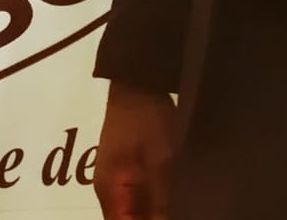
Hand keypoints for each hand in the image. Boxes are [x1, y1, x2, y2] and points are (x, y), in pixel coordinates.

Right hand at [93, 82, 176, 219]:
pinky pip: (134, 200)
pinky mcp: (122, 169)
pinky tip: (169, 201)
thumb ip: (161, 204)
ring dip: (151, 215)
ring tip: (177, 208)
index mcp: (111, 193)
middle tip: (179, 212)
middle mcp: (107, 192)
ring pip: (130, 213)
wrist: (137, 80)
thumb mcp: (161, 161)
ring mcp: (113, 180)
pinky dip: (150, 205)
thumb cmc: (148, 119)